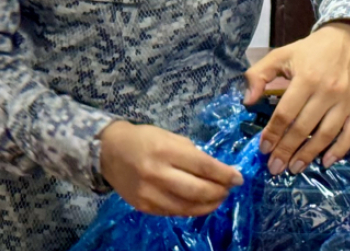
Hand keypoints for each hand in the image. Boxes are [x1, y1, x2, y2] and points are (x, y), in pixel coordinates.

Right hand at [99, 121, 243, 215]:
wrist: (110, 152)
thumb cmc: (145, 139)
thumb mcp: (170, 137)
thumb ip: (193, 154)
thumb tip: (219, 171)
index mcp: (166, 150)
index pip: (204, 167)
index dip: (225, 174)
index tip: (239, 178)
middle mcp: (157, 174)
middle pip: (199, 191)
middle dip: (220, 192)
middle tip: (229, 189)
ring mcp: (150, 193)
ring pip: (189, 207)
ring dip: (209, 204)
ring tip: (218, 198)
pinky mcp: (144, 207)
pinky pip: (175, 212)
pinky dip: (192, 209)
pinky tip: (199, 203)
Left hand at [243, 21, 349, 175]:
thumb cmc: (312, 49)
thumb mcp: (281, 55)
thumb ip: (258, 75)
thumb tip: (247, 101)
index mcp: (306, 77)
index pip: (286, 114)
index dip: (273, 134)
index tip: (263, 149)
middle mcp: (328, 90)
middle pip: (303, 128)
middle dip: (286, 151)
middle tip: (275, 168)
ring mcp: (348, 99)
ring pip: (326, 135)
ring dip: (308, 155)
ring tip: (294, 168)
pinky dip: (339, 150)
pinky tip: (325, 162)